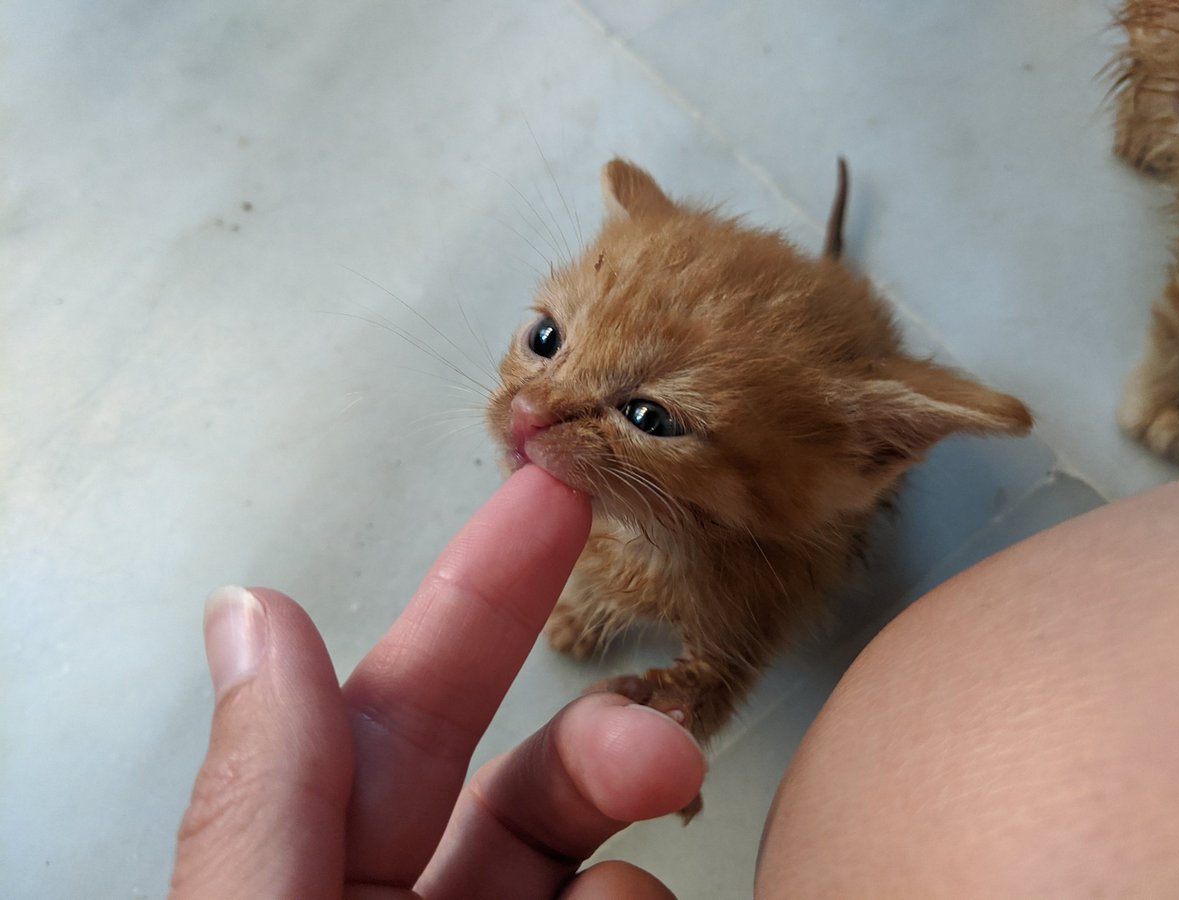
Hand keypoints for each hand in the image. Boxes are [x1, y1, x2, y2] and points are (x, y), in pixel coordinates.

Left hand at [170, 466, 705, 898]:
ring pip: (595, 869)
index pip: (399, 719)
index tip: (546, 498)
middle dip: (600, 740)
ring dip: (629, 835)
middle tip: (658, 734)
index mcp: (308, 883)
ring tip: (648, 835)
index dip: (477, 601)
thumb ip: (267, 796)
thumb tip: (252, 619)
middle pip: (518, 791)